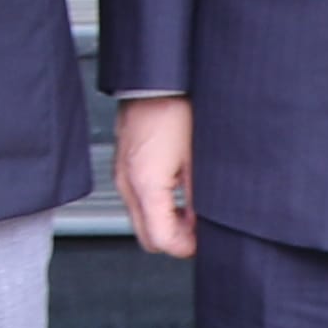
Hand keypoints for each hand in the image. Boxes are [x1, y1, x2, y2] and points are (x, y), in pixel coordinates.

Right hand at [113, 94, 194, 259]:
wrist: (156, 81)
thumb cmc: (176, 109)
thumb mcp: (198, 161)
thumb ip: (198, 200)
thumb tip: (203, 224)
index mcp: (145, 186)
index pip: (161, 241)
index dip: (188, 247)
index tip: (205, 240)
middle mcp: (127, 183)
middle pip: (146, 236)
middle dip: (174, 238)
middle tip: (199, 227)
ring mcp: (122, 173)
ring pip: (140, 218)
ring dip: (165, 220)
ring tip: (190, 207)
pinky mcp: (124, 163)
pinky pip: (136, 197)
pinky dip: (155, 203)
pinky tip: (176, 189)